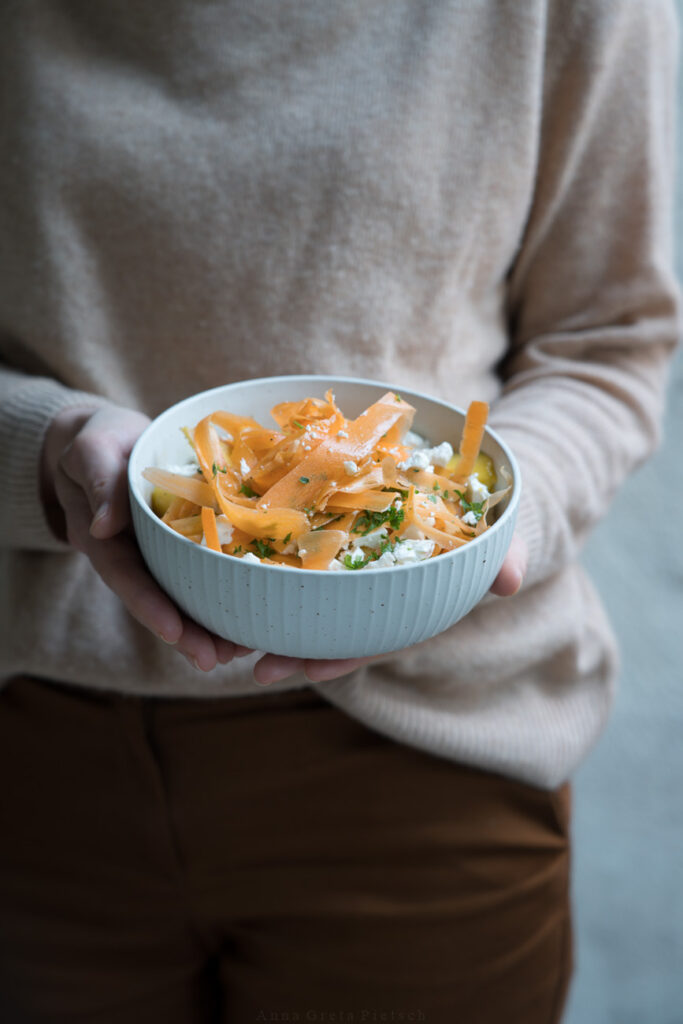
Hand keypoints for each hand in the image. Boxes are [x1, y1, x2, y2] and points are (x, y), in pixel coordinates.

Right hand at [41, 404, 251, 670]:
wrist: (110, 437)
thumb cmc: (99, 438)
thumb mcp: (93, 449)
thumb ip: (98, 482)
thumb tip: (103, 528)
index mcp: (102, 536)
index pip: (125, 576)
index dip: (149, 606)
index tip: (174, 631)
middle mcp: (128, 554)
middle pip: (155, 599)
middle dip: (184, 633)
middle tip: (216, 659)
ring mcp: (152, 554)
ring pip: (177, 595)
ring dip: (204, 626)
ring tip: (237, 652)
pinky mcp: (176, 546)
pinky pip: (196, 574)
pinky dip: (217, 596)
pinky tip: (246, 616)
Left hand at [252, 533, 528, 685]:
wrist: (472, 484)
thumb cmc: (485, 519)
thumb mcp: (501, 535)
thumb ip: (503, 557)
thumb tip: (510, 580)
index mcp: (411, 602)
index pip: (376, 637)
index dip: (346, 656)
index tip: (313, 671)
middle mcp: (377, 593)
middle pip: (332, 627)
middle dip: (296, 650)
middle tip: (257, 668)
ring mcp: (354, 569)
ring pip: (309, 602)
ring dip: (272, 620)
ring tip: (228, 638)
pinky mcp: (335, 537)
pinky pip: (298, 558)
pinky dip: (270, 571)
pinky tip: (235, 577)